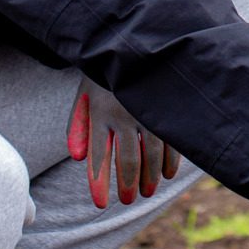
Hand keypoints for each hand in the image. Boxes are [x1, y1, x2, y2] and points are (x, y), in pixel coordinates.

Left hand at [67, 77, 177, 207]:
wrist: (130, 43)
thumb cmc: (103, 76)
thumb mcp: (84, 97)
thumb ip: (77, 127)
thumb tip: (78, 159)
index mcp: (100, 113)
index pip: (98, 157)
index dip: (99, 184)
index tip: (100, 205)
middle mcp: (124, 115)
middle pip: (128, 160)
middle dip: (128, 185)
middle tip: (128, 201)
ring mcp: (148, 111)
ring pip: (152, 154)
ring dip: (150, 178)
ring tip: (147, 193)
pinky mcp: (166, 108)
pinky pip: (171, 140)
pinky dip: (171, 160)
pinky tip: (167, 174)